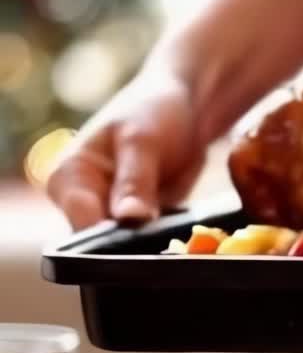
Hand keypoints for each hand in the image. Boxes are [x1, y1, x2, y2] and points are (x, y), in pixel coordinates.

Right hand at [47, 67, 204, 229]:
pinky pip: (148, 243)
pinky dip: (164, 241)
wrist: (184, 106)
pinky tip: (182, 235)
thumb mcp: (142, 141)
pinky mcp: (138, 223)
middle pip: (101, 243)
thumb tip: (130, 219)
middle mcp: (83, 202)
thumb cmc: (153, 111)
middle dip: (132, 245)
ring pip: (127, 247)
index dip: (110, 239)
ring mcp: (110, 215)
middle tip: (165, 239)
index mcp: (68, 178)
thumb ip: (134, 183)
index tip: (142, 240)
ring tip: (175, 233)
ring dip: (151, 245)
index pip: (80, 224)